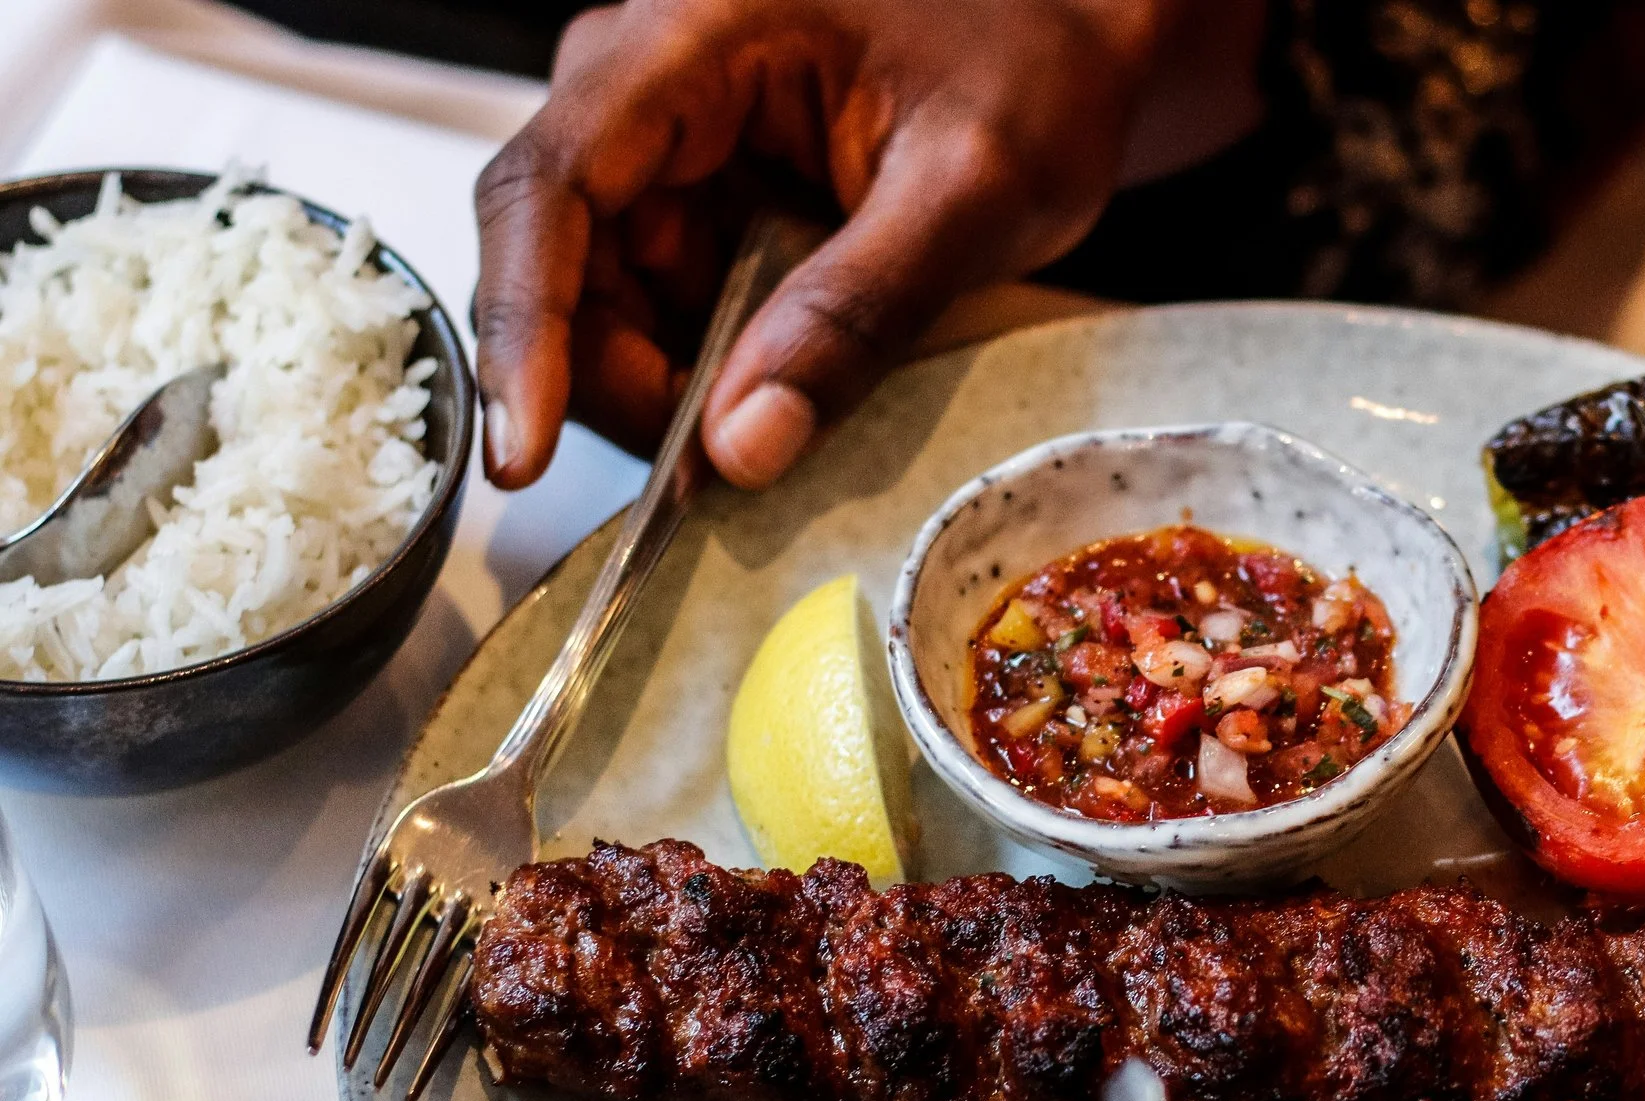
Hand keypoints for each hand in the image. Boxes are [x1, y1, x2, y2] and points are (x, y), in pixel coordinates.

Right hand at [472, 0, 1182, 491]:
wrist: (1071, 50)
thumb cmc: (1033, 71)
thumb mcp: (973, 192)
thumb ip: (858, 314)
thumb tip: (740, 446)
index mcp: (692, 39)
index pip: (549, 188)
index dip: (526, 326)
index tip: (526, 449)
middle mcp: (644, 85)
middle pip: (557, 265)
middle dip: (618, 386)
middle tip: (716, 467)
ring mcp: (662, 149)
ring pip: (597, 306)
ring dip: (664, 391)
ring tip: (773, 416)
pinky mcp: (693, 206)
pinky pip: (656, 313)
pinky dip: (701, 377)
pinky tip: (776, 391)